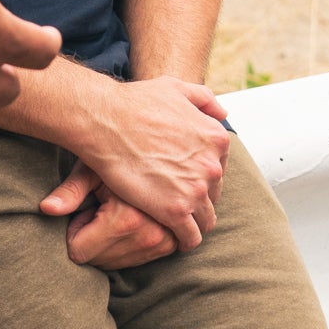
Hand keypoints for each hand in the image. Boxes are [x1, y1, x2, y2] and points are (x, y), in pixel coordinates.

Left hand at [44, 162, 179, 269]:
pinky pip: (133, 260)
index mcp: (127, 218)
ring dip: (108, 242)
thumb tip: (45, 209)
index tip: (85, 208)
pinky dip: (125, 244)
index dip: (75, 229)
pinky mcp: (170, 245)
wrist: (158, 149)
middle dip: (92, 238)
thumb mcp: (90, 168)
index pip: (79, 252)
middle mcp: (149, 235)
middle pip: (96, 261)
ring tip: (116, 210)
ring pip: (114, 264)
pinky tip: (131, 217)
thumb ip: (70, 191)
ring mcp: (163, 243)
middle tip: (101, 207)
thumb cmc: (115, 156)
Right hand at [48, 76, 230, 250]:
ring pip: (206, 219)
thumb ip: (204, 98)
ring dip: (192, 222)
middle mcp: (212, 166)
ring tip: (173, 220)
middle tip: (175, 198)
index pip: (220, 168)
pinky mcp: (176, 211)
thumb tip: (223, 112)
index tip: (184, 178)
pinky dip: (183, 240)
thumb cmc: (135, 102)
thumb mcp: (176, 87)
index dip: (201, 175)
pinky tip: (169, 234)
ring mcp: (196, 190)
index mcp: (215, 138)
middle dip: (198, 198)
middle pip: (214, 194)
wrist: (106, 121)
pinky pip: (190, 238)